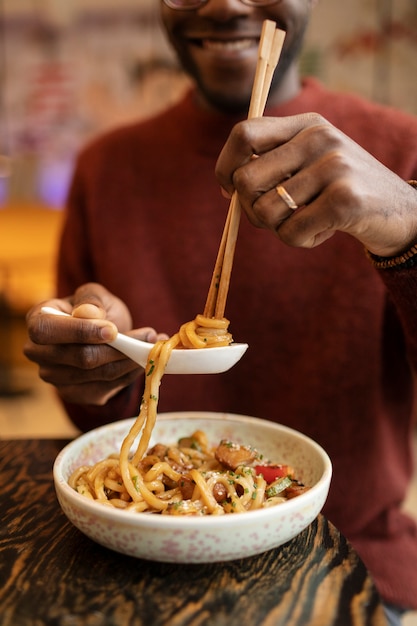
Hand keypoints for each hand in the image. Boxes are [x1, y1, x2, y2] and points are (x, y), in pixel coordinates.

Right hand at [24, 282, 166, 405]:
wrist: (103, 333)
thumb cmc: (95, 309)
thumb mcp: (95, 295)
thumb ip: (91, 300)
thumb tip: (88, 314)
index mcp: (37, 321)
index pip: (47, 331)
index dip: (80, 332)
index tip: (112, 330)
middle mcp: (38, 353)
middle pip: (80, 359)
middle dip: (119, 348)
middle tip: (149, 335)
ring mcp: (55, 378)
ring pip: (100, 375)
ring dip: (131, 360)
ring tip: (153, 343)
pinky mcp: (76, 394)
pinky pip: (109, 387)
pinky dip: (131, 373)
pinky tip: (142, 359)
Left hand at [215, 114, 416, 256]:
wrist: (403, 212)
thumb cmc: (344, 191)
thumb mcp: (313, 164)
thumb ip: (275, 164)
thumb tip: (229, 186)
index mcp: (307, 125)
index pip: (243, 134)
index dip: (225, 166)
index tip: (229, 190)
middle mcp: (319, 138)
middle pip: (245, 180)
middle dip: (251, 209)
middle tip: (275, 217)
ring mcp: (334, 166)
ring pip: (265, 212)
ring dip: (279, 229)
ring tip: (306, 223)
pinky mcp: (344, 200)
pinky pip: (290, 233)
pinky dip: (301, 241)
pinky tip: (324, 232)